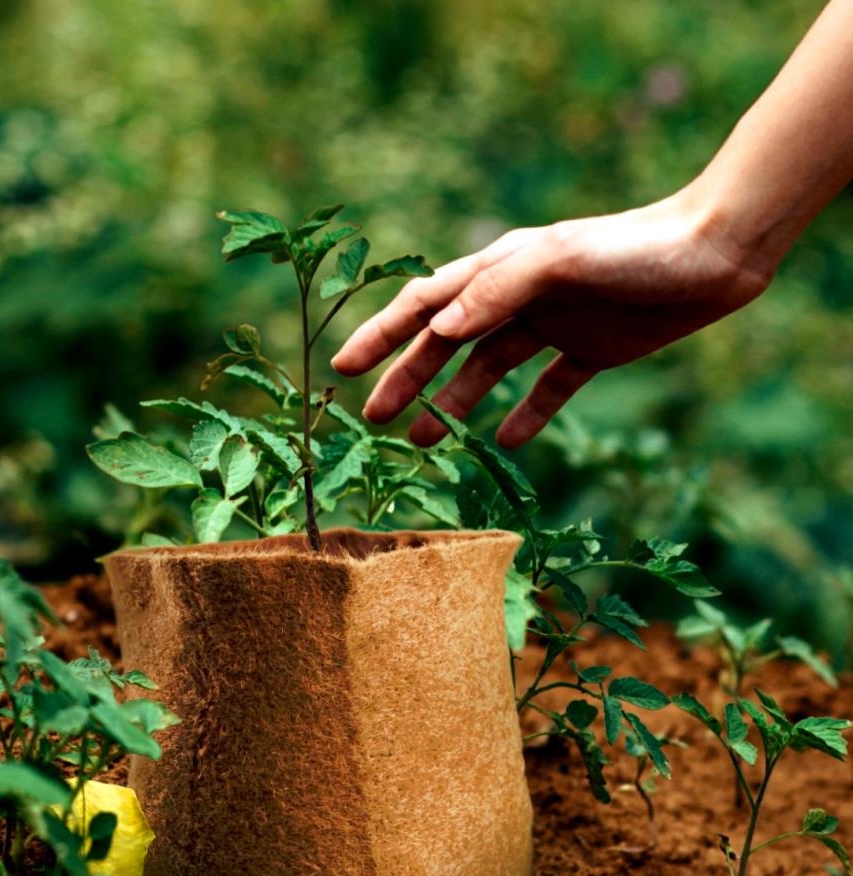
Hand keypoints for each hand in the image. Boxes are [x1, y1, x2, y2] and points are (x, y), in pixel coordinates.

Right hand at [330, 189, 773, 447]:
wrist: (717, 254)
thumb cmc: (637, 249)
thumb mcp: (561, 260)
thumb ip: (496, 290)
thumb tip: (438, 329)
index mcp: (501, 269)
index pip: (425, 304)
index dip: (381, 334)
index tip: (343, 368)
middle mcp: (518, 297)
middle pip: (447, 344)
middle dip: (406, 379)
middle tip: (375, 420)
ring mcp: (553, 324)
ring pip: (489, 370)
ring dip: (454, 404)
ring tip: (425, 442)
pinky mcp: (591, 350)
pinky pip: (548, 388)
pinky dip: (526, 414)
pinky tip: (506, 440)